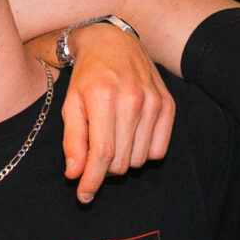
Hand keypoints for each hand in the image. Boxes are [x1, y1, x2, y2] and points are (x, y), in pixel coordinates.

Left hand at [54, 22, 173, 201]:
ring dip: (123, 161)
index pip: (101, 154)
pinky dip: (143, 153)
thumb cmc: (87, 76)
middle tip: (94, 156)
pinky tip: (130, 138)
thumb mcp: (70, 104)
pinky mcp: (168, 105)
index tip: (84, 196)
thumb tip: (74, 174)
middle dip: (103, 169)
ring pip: (139, 159)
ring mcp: (154, 102)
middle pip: (121, 161)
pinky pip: (159, 150)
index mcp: (104, 98)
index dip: (92, 181)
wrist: (114, 42)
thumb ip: (72, 140)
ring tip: (112, 142)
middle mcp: (133, 100)